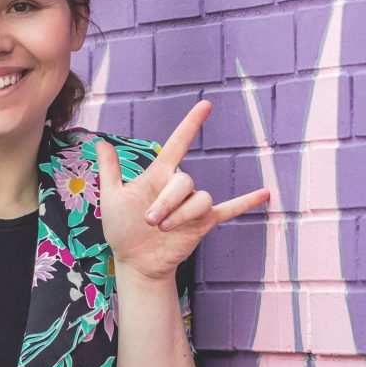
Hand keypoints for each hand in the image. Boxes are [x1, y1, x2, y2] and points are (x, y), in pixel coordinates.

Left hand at [94, 99, 269, 281]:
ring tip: (163, 229)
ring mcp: (192, 206)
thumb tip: (101, 141)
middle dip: (167, 202)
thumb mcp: (111, 197)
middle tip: (150, 221)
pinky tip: (264, 194)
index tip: (206, 105)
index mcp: (158, 176)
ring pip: (200, 199)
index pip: (178, 144)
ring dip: (182, 214)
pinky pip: (228, 209)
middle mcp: (178, 188)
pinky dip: (245, 202)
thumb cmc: (122, 229)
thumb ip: (110, 170)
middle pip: (185, 181)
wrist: (135, 261)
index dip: (191, 125)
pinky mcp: (203, 223)